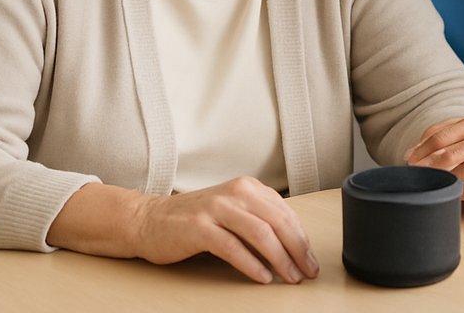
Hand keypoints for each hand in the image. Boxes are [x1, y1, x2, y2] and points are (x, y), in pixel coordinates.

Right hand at [135, 177, 318, 284]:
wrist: (151, 220)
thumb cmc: (196, 220)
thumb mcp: (232, 211)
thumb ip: (259, 220)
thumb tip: (293, 246)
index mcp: (247, 186)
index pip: (285, 212)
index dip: (302, 238)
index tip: (311, 259)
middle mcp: (234, 192)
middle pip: (277, 221)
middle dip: (298, 249)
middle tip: (308, 271)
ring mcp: (216, 208)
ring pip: (260, 233)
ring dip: (280, 259)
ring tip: (290, 277)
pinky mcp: (200, 227)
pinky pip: (233, 247)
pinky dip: (251, 264)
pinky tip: (263, 277)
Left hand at [406, 113, 463, 213]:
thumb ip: (456, 141)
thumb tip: (415, 151)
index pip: (445, 131)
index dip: (423, 146)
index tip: (408, 159)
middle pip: (454, 148)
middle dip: (429, 162)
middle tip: (413, 175)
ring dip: (446, 178)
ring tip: (431, 186)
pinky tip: (455, 198)